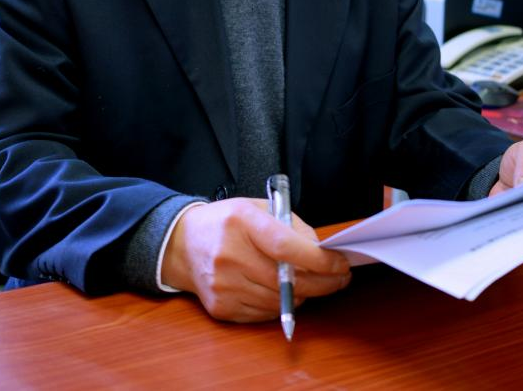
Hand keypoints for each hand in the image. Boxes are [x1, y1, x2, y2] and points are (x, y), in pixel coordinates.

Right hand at [161, 197, 352, 321]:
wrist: (182, 245)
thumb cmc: (226, 224)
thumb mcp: (258, 209)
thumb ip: (292, 227)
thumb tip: (322, 252)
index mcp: (241, 223)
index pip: (286, 247)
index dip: (318, 260)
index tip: (340, 264)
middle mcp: (229, 255)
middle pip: (286, 280)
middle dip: (322, 282)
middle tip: (340, 279)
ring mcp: (223, 285)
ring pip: (279, 301)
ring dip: (303, 295)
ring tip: (312, 283)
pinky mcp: (221, 307)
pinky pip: (264, 314)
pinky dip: (281, 305)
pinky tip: (284, 291)